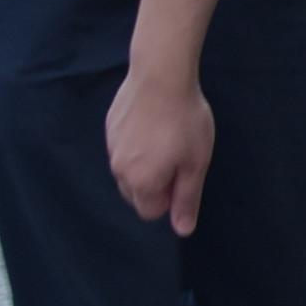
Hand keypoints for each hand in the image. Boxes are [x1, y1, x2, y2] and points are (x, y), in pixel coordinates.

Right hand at [106, 64, 215, 238]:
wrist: (161, 75)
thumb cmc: (184, 121)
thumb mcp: (195, 164)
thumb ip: (187, 200)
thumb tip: (182, 230)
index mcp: (140, 183)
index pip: (150, 211)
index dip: (170, 197)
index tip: (182, 173)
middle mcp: (119, 170)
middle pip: (136, 193)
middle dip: (155, 183)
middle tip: (177, 155)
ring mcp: (111, 147)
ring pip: (128, 170)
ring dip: (145, 163)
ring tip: (166, 136)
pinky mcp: (110, 126)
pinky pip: (123, 147)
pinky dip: (137, 143)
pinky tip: (154, 122)